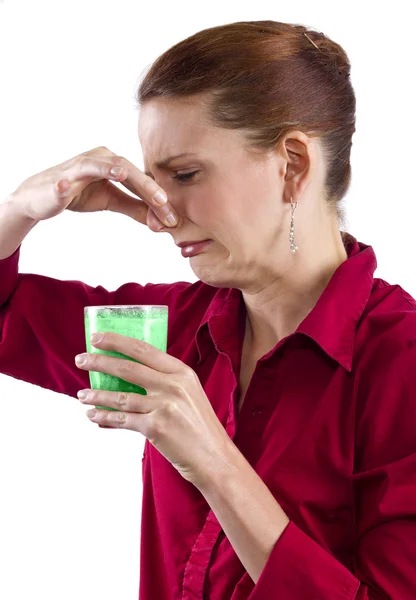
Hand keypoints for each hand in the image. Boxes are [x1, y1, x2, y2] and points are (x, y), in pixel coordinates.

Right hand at [9, 146, 178, 227]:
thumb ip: (135, 207)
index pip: (141, 178)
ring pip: (98, 166)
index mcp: (113, 163)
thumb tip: (160, 220)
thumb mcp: (111, 200)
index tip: (174, 217)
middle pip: (126, 168)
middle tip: (163, 203)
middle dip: (146, 186)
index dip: (158, 196)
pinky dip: (66, 183)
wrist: (43, 197)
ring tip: (123, 175)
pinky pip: (63, 181)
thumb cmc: (79, 193)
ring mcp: (78, 167)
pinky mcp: (59, 180)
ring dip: (111, 170)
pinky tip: (67, 187)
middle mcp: (98, 158)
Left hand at [74, 332, 233, 488]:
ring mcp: (164, 406)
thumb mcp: (190, 393)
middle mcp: (173, 385)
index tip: (97, 337)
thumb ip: (167, 381)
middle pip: (127, 368)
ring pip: (120, 396)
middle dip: (99, 362)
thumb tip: (131, 372)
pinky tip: (93, 416)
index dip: (117, 342)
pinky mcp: (155, 428)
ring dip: (96, 395)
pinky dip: (104, 418)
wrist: (215, 458)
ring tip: (81, 395)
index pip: (144, 350)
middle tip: (80, 359)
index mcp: (182, 372)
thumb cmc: (200, 426)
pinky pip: (122, 420)